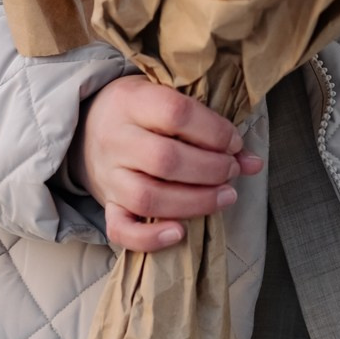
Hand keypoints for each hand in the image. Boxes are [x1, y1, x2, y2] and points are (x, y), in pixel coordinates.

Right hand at [71, 76, 262, 252]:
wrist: (86, 128)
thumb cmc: (138, 110)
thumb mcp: (166, 99)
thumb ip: (209, 126)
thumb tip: (253, 161)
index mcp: (131, 101)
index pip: (175, 113)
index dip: (213, 131)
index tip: (234, 142)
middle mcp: (115, 138)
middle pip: (165, 160)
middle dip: (210, 169)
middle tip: (231, 171)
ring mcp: (108, 175)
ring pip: (148, 198)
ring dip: (195, 202)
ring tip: (224, 197)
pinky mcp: (106, 204)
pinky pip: (121, 230)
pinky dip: (150, 238)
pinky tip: (180, 233)